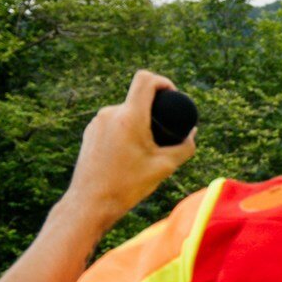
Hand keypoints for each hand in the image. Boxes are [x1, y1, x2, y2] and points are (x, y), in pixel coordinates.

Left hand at [65, 70, 194, 216]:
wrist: (91, 202)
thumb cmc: (128, 185)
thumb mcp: (165, 167)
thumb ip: (184, 147)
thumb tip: (191, 132)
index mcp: (130, 117)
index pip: (145, 80)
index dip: (163, 81)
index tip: (172, 95)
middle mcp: (111, 113)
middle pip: (138, 99)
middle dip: (154, 112)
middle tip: (164, 134)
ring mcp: (97, 122)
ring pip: (126, 113)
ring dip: (139, 124)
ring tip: (144, 151)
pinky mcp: (90, 132)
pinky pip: (113, 123)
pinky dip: (125, 132)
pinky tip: (128, 155)